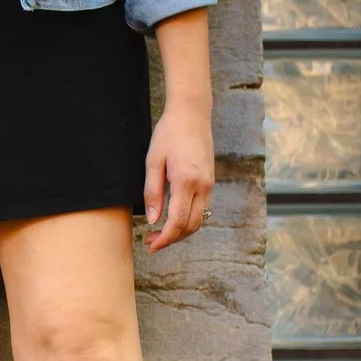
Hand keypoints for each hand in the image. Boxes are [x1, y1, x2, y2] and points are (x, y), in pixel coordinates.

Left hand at [142, 102, 214, 253]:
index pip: (177, 222)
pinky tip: (173, 219)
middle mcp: (202, 186)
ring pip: (199, 220)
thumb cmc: (168, 134)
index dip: (164, 239)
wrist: (192, 114)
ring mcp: (209, 184)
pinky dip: (188, 220)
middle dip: (171, 239)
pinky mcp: (210, 181)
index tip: (151, 246)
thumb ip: (153, 192)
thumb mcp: (153, 161)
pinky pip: (202, 209)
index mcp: (186, 181)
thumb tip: (153, 220)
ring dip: (181, 232)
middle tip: (150, 241)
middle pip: (190, 226)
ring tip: (160, 233)